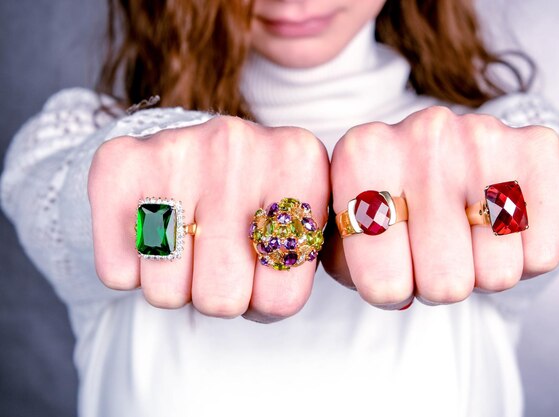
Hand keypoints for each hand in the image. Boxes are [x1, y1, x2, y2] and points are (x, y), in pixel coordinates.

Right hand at [88, 116, 329, 322]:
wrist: (181, 152)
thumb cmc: (250, 201)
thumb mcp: (302, 217)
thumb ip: (327, 253)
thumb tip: (381, 294)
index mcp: (301, 160)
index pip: (281, 300)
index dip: (266, 298)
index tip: (261, 268)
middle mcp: (241, 144)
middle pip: (223, 301)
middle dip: (219, 294)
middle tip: (218, 259)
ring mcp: (179, 148)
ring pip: (167, 293)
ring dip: (175, 284)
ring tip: (186, 243)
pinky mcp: (120, 163)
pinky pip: (118, 272)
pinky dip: (129, 269)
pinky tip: (148, 235)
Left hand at [322, 106, 558, 307]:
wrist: (435, 148)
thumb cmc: (385, 200)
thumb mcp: (345, 228)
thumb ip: (337, 262)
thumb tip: (390, 294)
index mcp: (362, 155)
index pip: (384, 285)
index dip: (388, 291)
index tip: (388, 264)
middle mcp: (424, 135)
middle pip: (445, 286)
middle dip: (436, 283)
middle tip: (430, 250)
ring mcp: (484, 137)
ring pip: (498, 275)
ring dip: (480, 270)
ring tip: (462, 233)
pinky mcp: (537, 149)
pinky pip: (541, 255)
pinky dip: (521, 256)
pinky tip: (497, 224)